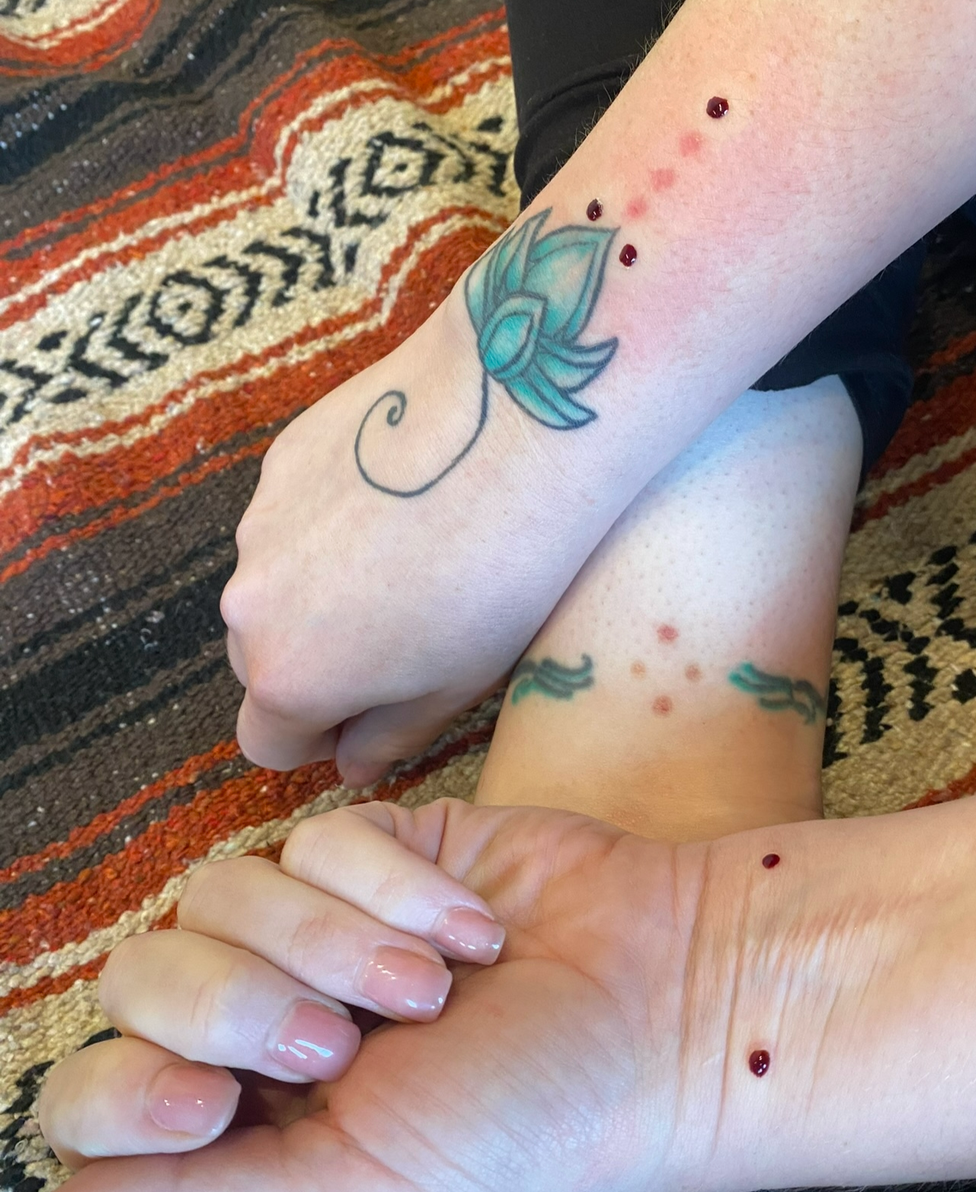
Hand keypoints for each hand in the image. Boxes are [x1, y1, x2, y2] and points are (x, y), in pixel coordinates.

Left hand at [9, 800, 755, 1191]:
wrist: (668, 1007)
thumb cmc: (528, 1124)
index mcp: (252, 1120)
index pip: (98, 1090)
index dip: (125, 1089)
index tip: (204, 1106)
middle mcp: (271, 1015)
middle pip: (147, 971)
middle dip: (246, 1003)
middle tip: (348, 1043)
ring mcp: (322, 921)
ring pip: (228, 888)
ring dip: (336, 941)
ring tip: (436, 984)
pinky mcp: (380, 844)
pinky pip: (322, 832)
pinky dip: (396, 885)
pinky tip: (475, 927)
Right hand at [222, 297, 640, 784]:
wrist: (511, 426)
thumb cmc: (498, 577)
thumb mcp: (456, 683)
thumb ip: (389, 737)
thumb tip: (352, 765)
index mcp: (288, 677)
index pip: (266, 742)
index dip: (319, 738)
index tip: (372, 714)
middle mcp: (247, 603)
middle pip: (260, 662)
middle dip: (314, 665)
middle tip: (402, 635)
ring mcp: (257, 523)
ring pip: (274, 587)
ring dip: (319, 591)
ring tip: (412, 558)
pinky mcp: (281, 459)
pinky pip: (289, 519)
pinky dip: (330, 524)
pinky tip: (404, 501)